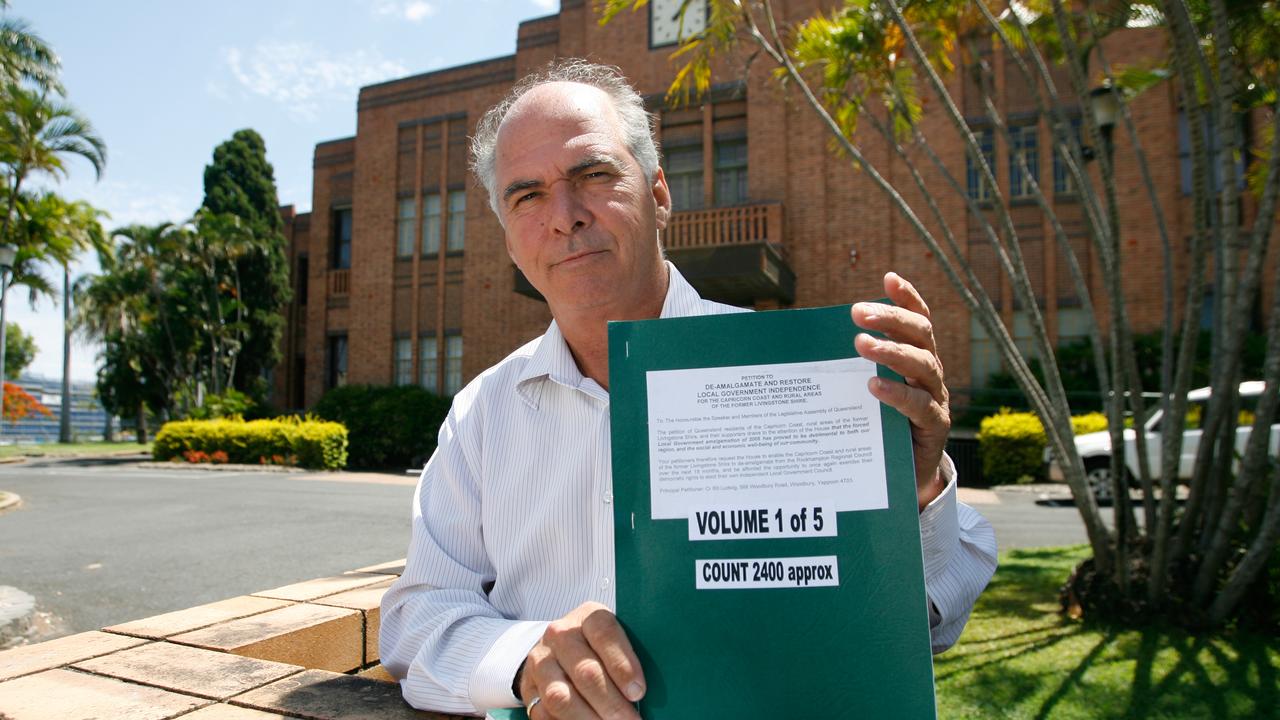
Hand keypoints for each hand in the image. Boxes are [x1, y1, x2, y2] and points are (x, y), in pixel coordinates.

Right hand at [518, 601, 644, 718]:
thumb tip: (643, 692)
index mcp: (587, 617)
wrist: (556, 651)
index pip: (605, 634)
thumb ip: (628, 656)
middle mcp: (560, 635)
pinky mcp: (529, 688)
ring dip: (589, 719)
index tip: (638, 692)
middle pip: (586, 672)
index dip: (623, 665)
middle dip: (612, 703)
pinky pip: (545, 714)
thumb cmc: (599, 647)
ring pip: (562, 697)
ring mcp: (541, 662)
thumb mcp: (614, 640)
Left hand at [851, 272, 949, 509]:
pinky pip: (920, 407)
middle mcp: (929, 374)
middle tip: (859, 312)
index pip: (917, 320)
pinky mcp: (934, 428)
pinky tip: (874, 386)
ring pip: (922, 365)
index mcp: (915, 358)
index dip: (907, 298)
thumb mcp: (860, 392)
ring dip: (891, 350)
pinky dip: (897, 394)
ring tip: (861, 343)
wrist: (898, 479)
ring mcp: (935, 399)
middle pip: (921, 335)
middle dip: (891, 318)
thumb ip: (846, 369)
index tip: (889, 277)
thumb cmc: (874, 427)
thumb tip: (800, 345)